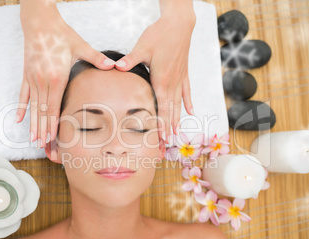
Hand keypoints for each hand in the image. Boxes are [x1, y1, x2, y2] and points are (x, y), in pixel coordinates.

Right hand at [16, 6, 114, 147]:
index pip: (53, 107)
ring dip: (32, 124)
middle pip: (42, 111)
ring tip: (32, 139)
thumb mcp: (81, 46)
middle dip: (42, 130)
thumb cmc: (61, 35)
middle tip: (42, 146)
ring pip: (32, 106)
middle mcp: (43, 81)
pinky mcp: (26, 75)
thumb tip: (114, 65)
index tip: (51, 138)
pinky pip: (22, 95)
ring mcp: (33, 79)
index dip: (52, 124)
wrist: (39, 23)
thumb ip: (97, 58)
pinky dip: (21, 108)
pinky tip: (18, 119)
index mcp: (57, 78)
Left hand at [114, 7, 195, 141]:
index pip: (160, 108)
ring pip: (179, 104)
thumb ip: (130, 60)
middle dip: (168, 128)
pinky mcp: (184, 73)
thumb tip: (116, 67)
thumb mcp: (142, 47)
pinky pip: (187, 92)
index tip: (160, 138)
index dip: (160, 125)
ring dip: (178, 120)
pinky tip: (192, 113)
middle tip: (167, 144)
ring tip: (177, 134)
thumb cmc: (160, 35)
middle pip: (170, 110)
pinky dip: (189, 103)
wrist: (179, 24)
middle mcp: (172, 83)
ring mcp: (180, 79)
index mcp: (161, 80)